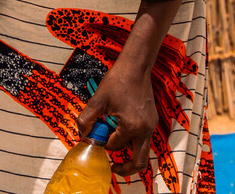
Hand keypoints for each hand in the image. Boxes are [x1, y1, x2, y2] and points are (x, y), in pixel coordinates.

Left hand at [76, 61, 157, 176]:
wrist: (135, 66)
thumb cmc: (118, 80)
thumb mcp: (98, 100)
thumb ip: (87, 119)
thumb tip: (82, 135)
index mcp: (132, 127)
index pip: (114, 146)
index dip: (102, 143)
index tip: (93, 137)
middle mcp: (146, 129)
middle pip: (139, 161)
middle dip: (125, 168)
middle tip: (113, 168)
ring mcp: (151, 125)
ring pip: (142, 150)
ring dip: (128, 152)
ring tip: (114, 145)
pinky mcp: (152, 121)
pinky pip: (143, 138)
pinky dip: (132, 140)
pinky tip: (119, 130)